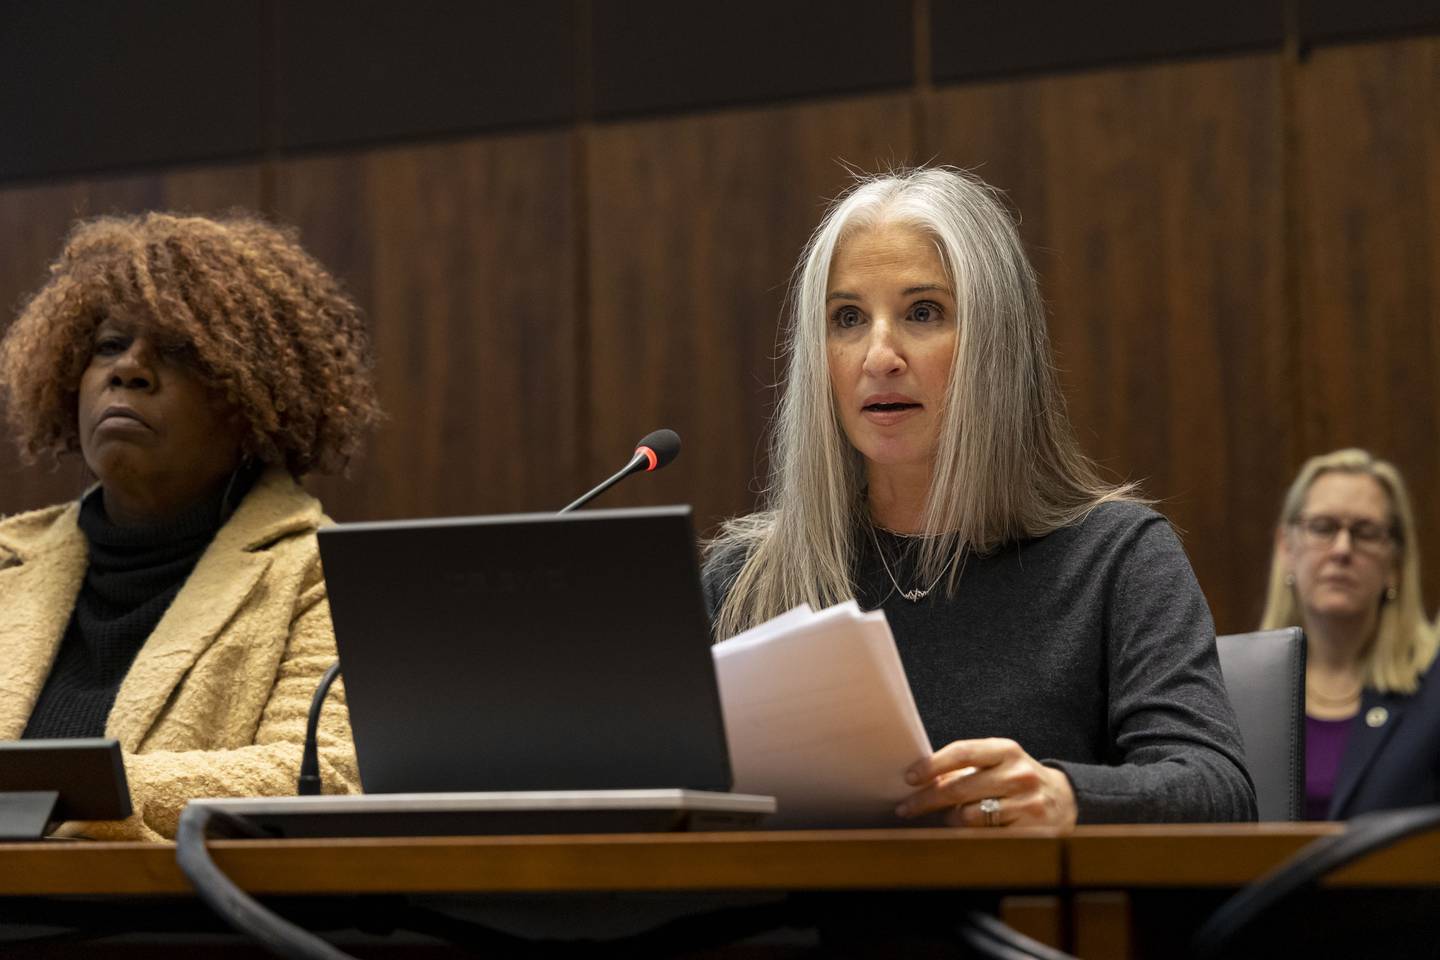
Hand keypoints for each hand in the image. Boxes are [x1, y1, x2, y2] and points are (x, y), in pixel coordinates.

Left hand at [896, 737, 1077, 828]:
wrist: (1066, 801)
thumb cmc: (1018, 779)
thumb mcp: (998, 763)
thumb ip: (965, 767)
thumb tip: (921, 779)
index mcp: (1006, 750)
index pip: (962, 752)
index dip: (931, 765)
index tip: (909, 777)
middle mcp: (1018, 774)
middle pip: (959, 788)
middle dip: (926, 800)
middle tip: (905, 808)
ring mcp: (1027, 804)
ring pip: (968, 817)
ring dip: (949, 820)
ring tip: (946, 818)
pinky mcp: (1032, 831)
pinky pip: (985, 837)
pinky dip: (970, 836)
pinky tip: (966, 834)